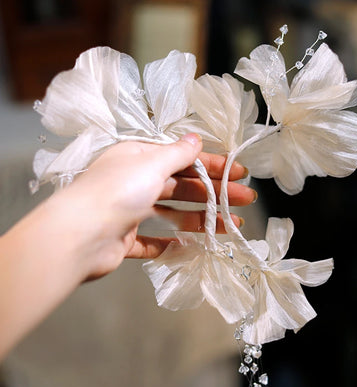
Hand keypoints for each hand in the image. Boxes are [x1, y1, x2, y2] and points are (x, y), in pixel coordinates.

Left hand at [64, 133, 256, 278]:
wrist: (78, 235)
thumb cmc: (117, 191)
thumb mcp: (151, 164)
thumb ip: (177, 154)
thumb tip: (195, 138)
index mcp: (139, 159)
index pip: (183, 159)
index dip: (213, 164)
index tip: (239, 173)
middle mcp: (134, 182)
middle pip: (183, 186)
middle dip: (216, 192)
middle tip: (245, 200)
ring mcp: (129, 212)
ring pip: (173, 214)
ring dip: (202, 218)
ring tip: (232, 225)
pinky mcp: (125, 239)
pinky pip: (153, 240)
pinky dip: (172, 242)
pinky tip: (193, 244)